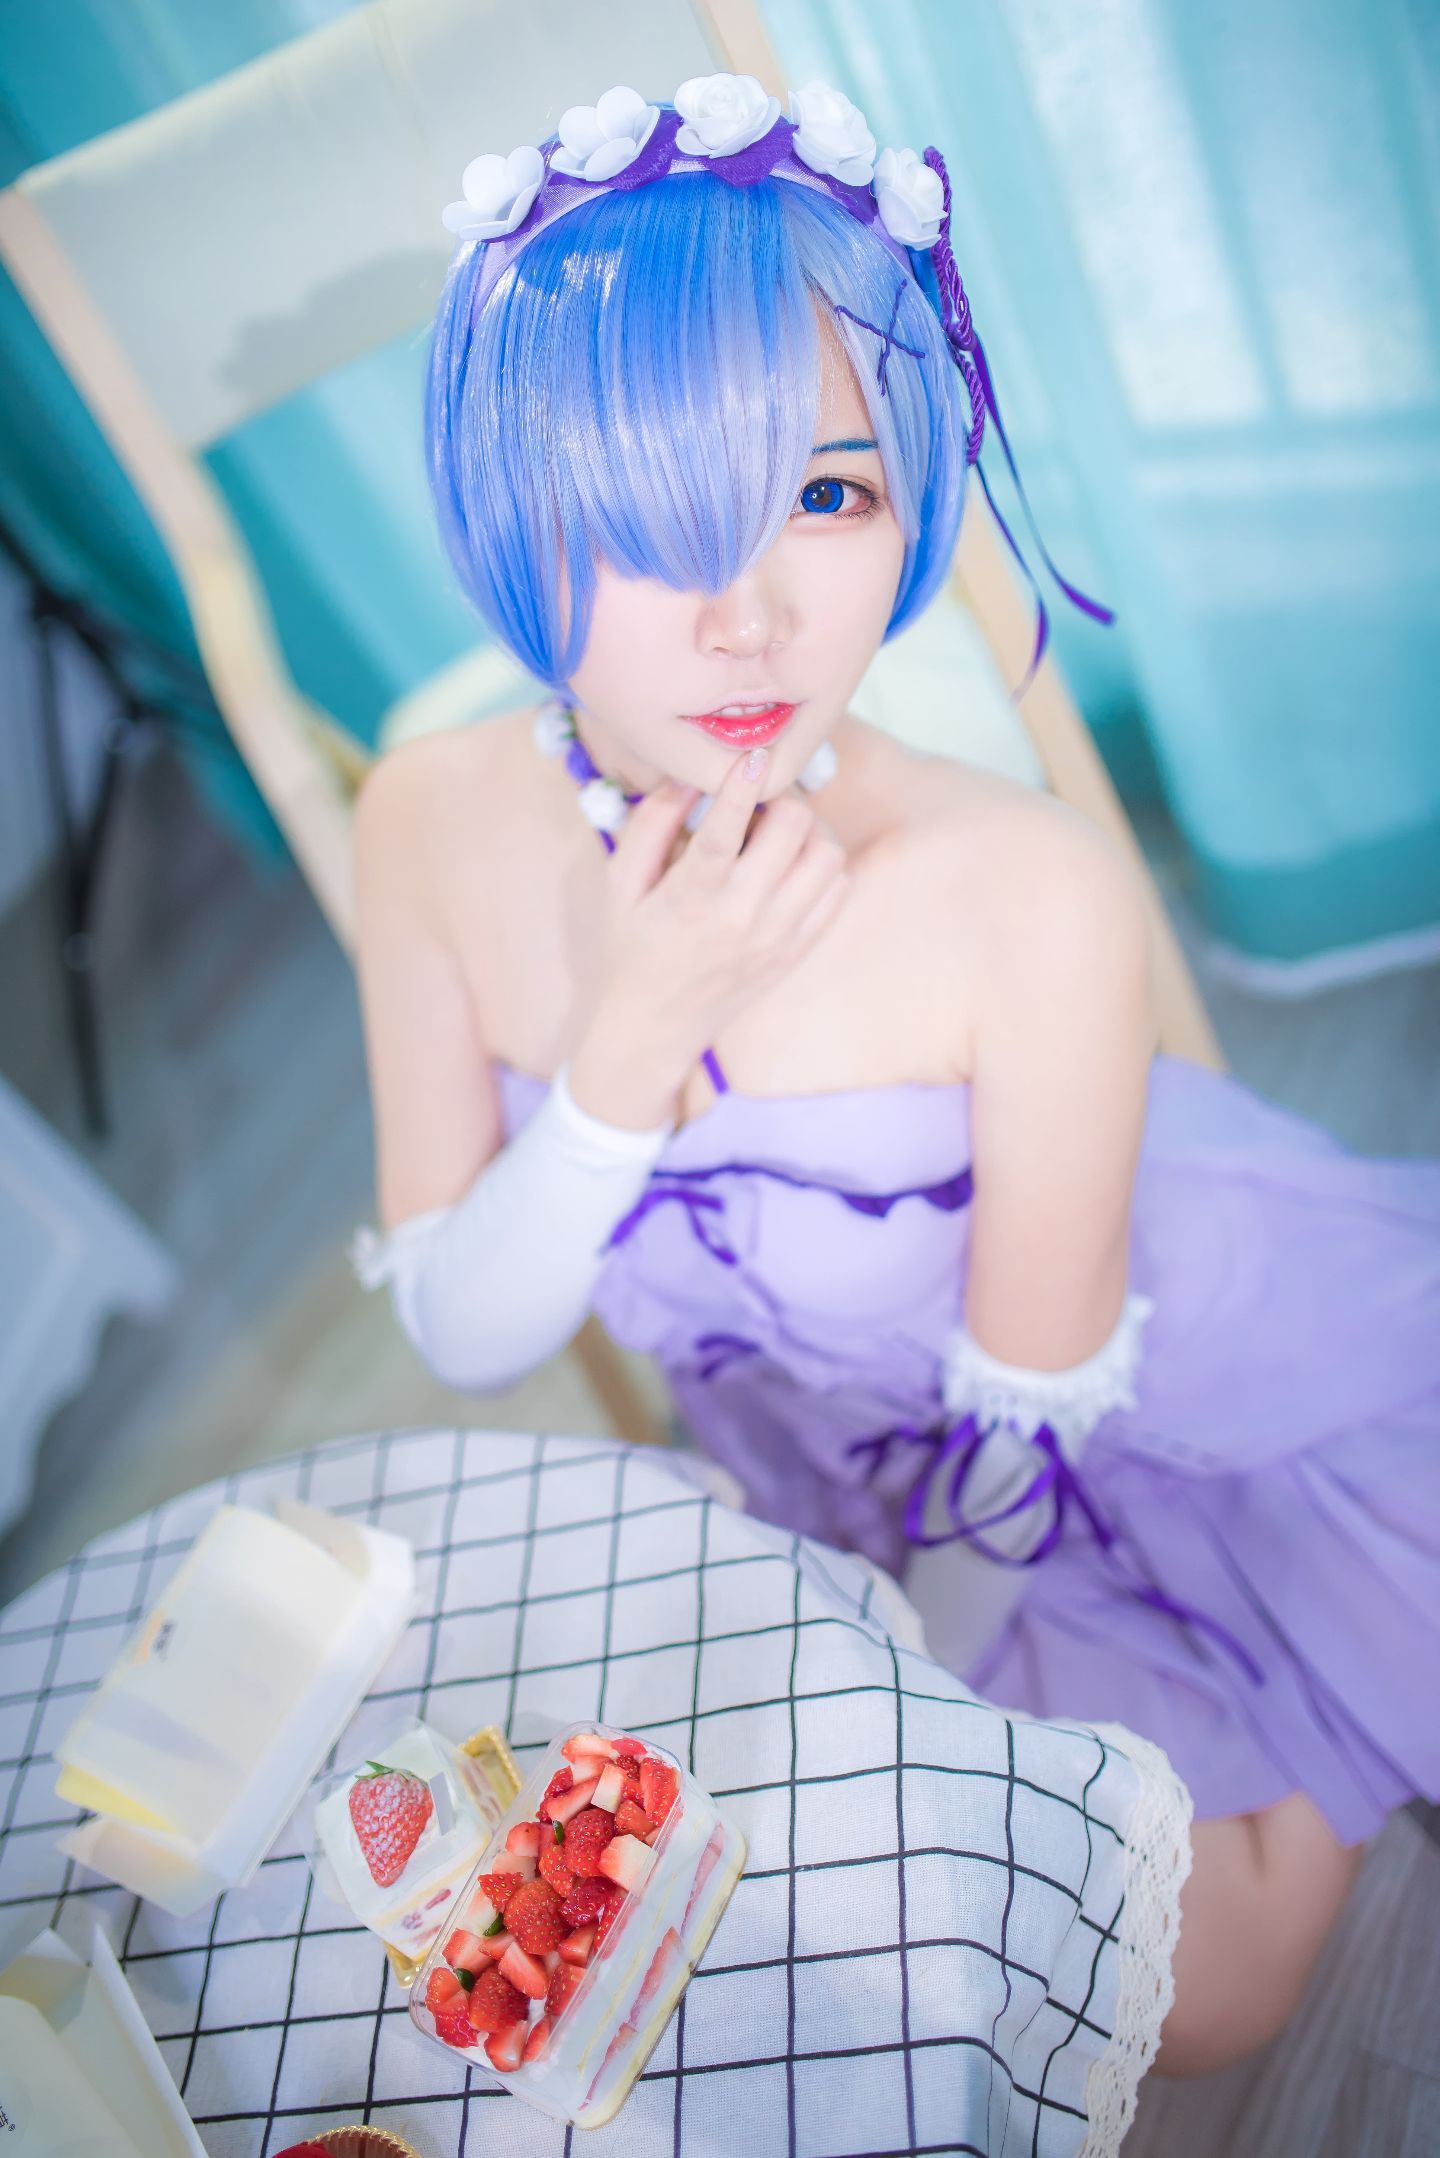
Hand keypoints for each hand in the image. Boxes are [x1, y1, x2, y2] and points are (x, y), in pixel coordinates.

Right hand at [575, 742, 851, 1097]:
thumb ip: (651, 824)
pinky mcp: (798, 949)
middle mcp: (743, 918)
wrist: (654, 1025)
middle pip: (794, 831)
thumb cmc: (630, 947)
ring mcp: (778, 936)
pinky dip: (823, 864)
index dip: (742, 786)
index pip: (725, 832)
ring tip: (778, 831)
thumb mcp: (620, 884)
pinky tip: (792, 862)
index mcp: (692, 899)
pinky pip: (838, 889)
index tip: (752, 756)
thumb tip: (688, 776)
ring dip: (809, 830)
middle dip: (780, 800)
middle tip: (760, 802)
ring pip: (828, 856)